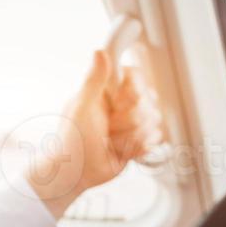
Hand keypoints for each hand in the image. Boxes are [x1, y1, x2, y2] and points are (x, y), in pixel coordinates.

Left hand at [22, 49, 163, 220]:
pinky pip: (154, 138)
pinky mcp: (138, 139)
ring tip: (110, 141)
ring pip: (153, 121)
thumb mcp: (81, 107)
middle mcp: (121, 103)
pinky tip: (120, 150)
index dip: (131, 91)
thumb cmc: (71, 141)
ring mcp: (131, 122)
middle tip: (107, 127)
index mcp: (106, 90)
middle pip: (148, 100)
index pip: (136, 76)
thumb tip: (99, 52)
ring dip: (130, 136)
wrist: (75, 174)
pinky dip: (137, 147)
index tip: (116, 102)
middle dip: (128, 120)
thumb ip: (93, 80)